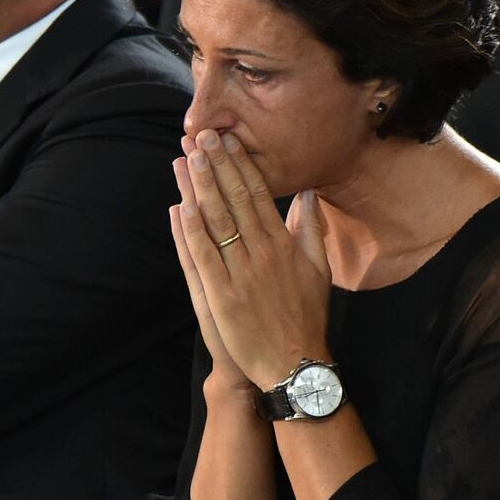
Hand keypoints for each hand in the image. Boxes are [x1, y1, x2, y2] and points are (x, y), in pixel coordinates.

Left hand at [172, 129, 331, 388]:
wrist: (294, 364)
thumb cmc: (306, 316)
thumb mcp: (319, 270)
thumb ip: (311, 229)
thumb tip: (308, 193)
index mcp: (283, 245)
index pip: (258, 195)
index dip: (241, 166)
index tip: (227, 141)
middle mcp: (261, 254)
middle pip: (234, 200)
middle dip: (216, 166)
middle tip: (202, 135)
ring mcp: (240, 275)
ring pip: (216, 222)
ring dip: (199, 188)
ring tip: (186, 158)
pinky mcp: (222, 297)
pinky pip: (204, 257)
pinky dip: (191, 231)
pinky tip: (180, 207)